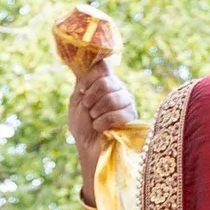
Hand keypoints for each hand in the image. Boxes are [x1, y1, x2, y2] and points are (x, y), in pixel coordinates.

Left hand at [67, 55, 136, 188]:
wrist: (88, 148)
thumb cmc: (82, 126)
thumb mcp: (77, 100)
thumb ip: (84, 81)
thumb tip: (89, 61)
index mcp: (104, 82)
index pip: (102, 67)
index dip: (89, 78)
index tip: (81, 90)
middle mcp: (118, 89)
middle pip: (105, 81)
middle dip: (91, 98)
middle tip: (88, 109)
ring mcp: (126, 102)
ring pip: (112, 97)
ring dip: (96, 111)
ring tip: (94, 120)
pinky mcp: (131, 117)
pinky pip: (118, 113)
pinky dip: (103, 122)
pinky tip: (100, 128)